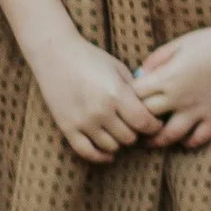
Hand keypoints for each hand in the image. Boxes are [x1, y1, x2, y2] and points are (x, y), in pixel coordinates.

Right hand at [24, 17, 161, 164]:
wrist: (55, 55)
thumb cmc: (90, 58)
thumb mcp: (118, 68)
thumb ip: (134, 91)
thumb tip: (149, 110)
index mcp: (116, 94)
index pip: (144, 122)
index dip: (153, 126)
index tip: (155, 123)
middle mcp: (100, 111)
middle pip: (129, 137)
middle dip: (136, 132)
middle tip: (135, 125)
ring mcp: (82, 122)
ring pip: (111, 147)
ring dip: (119, 142)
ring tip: (120, 131)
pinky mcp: (67, 128)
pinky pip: (87, 152)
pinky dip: (100, 156)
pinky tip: (108, 153)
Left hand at [132, 21, 210, 149]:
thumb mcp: (178, 44)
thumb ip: (156, 59)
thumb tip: (139, 74)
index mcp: (167, 77)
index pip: (135, 95)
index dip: (127, 98)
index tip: (126, 100)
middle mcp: (179, 97)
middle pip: (147, 117)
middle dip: (137, 121)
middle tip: (131, 124)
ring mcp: (198, 110)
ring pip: (169, 136)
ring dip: (156, 140)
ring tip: (150, 141)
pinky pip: (198, 139)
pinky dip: (188, 142)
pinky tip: (184, 139)